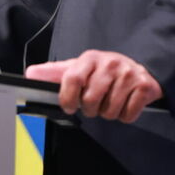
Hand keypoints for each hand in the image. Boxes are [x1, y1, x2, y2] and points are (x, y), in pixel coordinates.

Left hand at [25, 49, 161, 122]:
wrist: (138, 69)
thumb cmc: (102, 71)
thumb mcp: (78, 68)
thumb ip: (54, 73)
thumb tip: (30, 74)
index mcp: (89, 58)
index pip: (72, 79)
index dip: (68, 98)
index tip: (70, 106)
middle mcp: (109, 63)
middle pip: (90, 101)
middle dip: (90, 109)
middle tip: (95, 103)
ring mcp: (128, 74)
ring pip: (109, 111)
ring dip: (108, 113)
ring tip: (110, 101)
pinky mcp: (145, 86)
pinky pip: (128, 115)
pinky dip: (125, 116)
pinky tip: (125, 103)